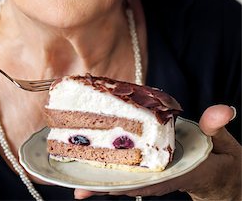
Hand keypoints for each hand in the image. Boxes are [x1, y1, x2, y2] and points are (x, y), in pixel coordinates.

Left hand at [74, 105, 240, 200]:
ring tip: (76, 184)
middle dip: (107, 187)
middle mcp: (165, 177)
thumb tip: (222, 110)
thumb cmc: (223, 160)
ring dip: (103, 181)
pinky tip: (90, 165)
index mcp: (183, 173)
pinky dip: (111, 171)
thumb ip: (217, 127)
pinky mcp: (151, 170)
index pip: (154, 181)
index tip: (108, 187)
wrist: (224, 175)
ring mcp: (157, 176)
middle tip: (80, 191)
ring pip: (127, 181)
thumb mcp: (224, 144)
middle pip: (132, 184)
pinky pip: (130, 173)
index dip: (130, 183)